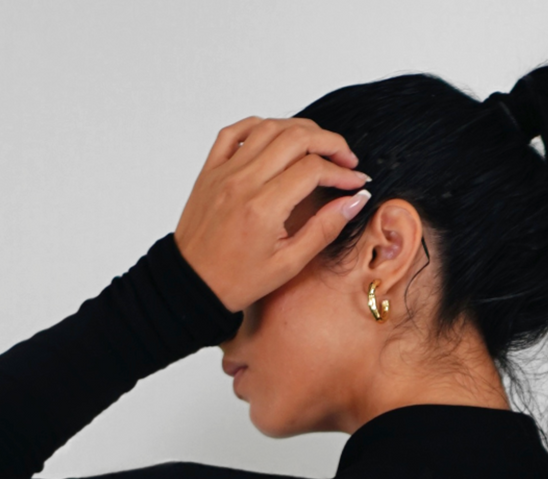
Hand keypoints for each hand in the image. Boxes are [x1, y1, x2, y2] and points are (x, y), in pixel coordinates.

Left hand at [174, 117, 371, 313]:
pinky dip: (261, 125)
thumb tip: (355, 200)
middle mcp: (244, 182)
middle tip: (345, 158)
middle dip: (329, 142)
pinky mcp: (211, 169)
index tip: (355, 181)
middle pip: (296, 138)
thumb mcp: (288, 264)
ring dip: (300, 129)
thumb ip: (324, 229)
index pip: (313, 170)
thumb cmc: (237, 280)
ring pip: (269, 127)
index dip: (341, 172)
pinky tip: (278, 135)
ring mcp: (225, 171)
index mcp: (264, 208)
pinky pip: (236, 131)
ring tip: (318, 146)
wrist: (192, 284)